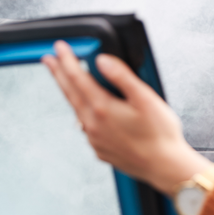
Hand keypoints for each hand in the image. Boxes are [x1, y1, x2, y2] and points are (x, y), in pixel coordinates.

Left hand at [42, 41, 208, 192]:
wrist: (165, 167)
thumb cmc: (160, 136)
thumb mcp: (146, 99)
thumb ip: (122, 77)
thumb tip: (102, 61)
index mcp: (103, 108)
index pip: (77, 78)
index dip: (67, 60)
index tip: (59, 47)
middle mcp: (93, 125)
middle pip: (70, 93)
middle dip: (58, 74)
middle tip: (49, 60)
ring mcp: (94, 139)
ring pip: (76, 110)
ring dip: (69, 93)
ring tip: (65, 81)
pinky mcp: (100, 149)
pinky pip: (86, 127)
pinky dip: (82, 113)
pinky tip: (88, 109)